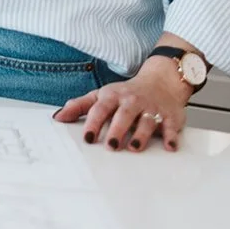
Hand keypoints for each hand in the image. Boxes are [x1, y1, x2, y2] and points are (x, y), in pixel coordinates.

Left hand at [54, 58, 191, 152]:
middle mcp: (132, 101)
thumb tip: (58, 118)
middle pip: (124, 114)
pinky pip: (172, 126)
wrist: (161, 81)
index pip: (100, 108)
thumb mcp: (101, 95)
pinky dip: (171, 136)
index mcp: (113, 96)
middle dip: (117, 129)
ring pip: (147, 120)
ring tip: (134, 147)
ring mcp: (152, 108)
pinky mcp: (170, 116)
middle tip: (110, 146)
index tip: (88, 138)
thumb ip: (79, 106)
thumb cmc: (126, 93)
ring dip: (141, 134)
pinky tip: (170, 147)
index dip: (93, 122)